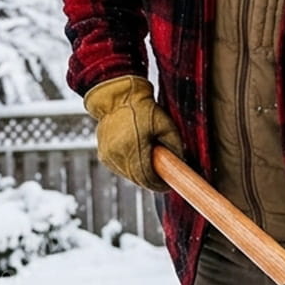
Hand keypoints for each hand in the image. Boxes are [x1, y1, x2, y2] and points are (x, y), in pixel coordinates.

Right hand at [83, 75, 184, 190]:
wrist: (119, 98)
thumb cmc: (145, 110)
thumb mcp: (167, 126)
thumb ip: (175, 147)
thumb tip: (181, 165)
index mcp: (133, 148)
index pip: (148, 179)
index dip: (159, 185)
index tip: (168, 185)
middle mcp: (117, 155)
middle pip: (138, 180)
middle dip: (151, 181)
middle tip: (163, 177)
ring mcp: (108, 156)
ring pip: (129, 176)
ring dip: (141, 174)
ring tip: (150, 160)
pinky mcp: (103, 155)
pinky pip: (121, 168)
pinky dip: (131, 167)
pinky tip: (137, 155)